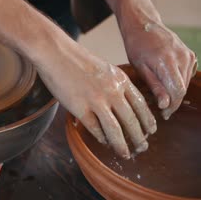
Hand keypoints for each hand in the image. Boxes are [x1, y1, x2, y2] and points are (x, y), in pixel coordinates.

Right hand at [37, 44, 155, 158]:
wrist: (55, 52)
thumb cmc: (75, 59)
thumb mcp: (103, 68)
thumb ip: (114, 83)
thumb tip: (121, 102)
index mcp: (120, 79)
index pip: (141, 105)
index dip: (147, 121)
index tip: (150, 131)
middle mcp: (112, 91)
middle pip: (132, 121)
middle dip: (139, 138)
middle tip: (142, 147)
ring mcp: (96, 100)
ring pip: (116, 130)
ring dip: (122, 145)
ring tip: (125, 153)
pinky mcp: (79, 108)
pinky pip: (95, 129)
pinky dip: (101, 138)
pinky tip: (104, 142)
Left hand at [119, 14, 196, 119]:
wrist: (144, 25)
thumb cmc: (136, 46)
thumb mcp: (140, 68)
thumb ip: (155, 86)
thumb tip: (166, 104)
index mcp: (167, 62)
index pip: (177, 91)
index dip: (171, 106)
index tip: (163, 114)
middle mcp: (182, 58)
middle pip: (182, 89)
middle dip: (173, 101)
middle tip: (160, 109)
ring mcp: (188, 55)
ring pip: (186, 82)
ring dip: (175, 91)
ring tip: (161, 95)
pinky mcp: (190, 54)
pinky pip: (187, 74)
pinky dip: (179, 81)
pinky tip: (167, 81)